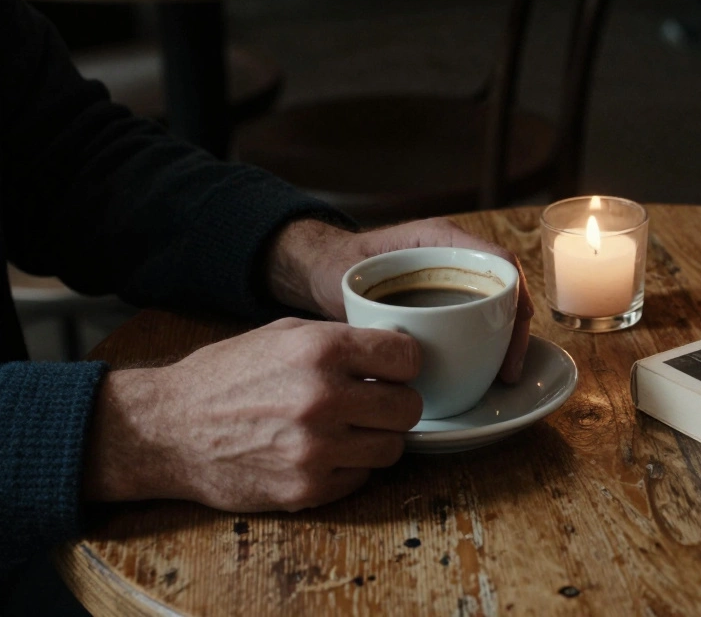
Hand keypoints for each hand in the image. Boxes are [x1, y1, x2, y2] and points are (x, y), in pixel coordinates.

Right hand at [84, 318, 423, 510]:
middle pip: (409, 408)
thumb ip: (342, 340)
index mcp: (320, 350)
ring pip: (393, 448)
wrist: (167, 431)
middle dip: (396, 404)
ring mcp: (315, 449)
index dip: (403, 365)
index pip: (407, 359)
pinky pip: (361, 478)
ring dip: (377, 438)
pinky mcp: (306, 490)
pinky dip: (350, 467)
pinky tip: (323, 452)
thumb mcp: (283, 335)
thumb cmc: (226, 377)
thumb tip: (396, 351)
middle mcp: (322, 398)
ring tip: (349, 428)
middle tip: (373, 403)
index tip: (391, 370)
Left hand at [266, 218, 534, 383]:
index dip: (516, 292)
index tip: (519, 326)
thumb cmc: (336, 265)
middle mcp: (454, 257)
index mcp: (439, 241)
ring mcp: (454, 279)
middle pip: (505, 287)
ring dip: (507, 340)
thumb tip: (401, 336)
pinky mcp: (448, 302)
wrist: (322, 268)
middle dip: (516, 328)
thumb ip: (374, 300)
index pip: (496, 260)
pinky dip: (490, 343)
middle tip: (510, 370)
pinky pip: (480, 319)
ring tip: (504, 376)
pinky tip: (488, 371)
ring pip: (497, 306)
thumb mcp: (352, 279)